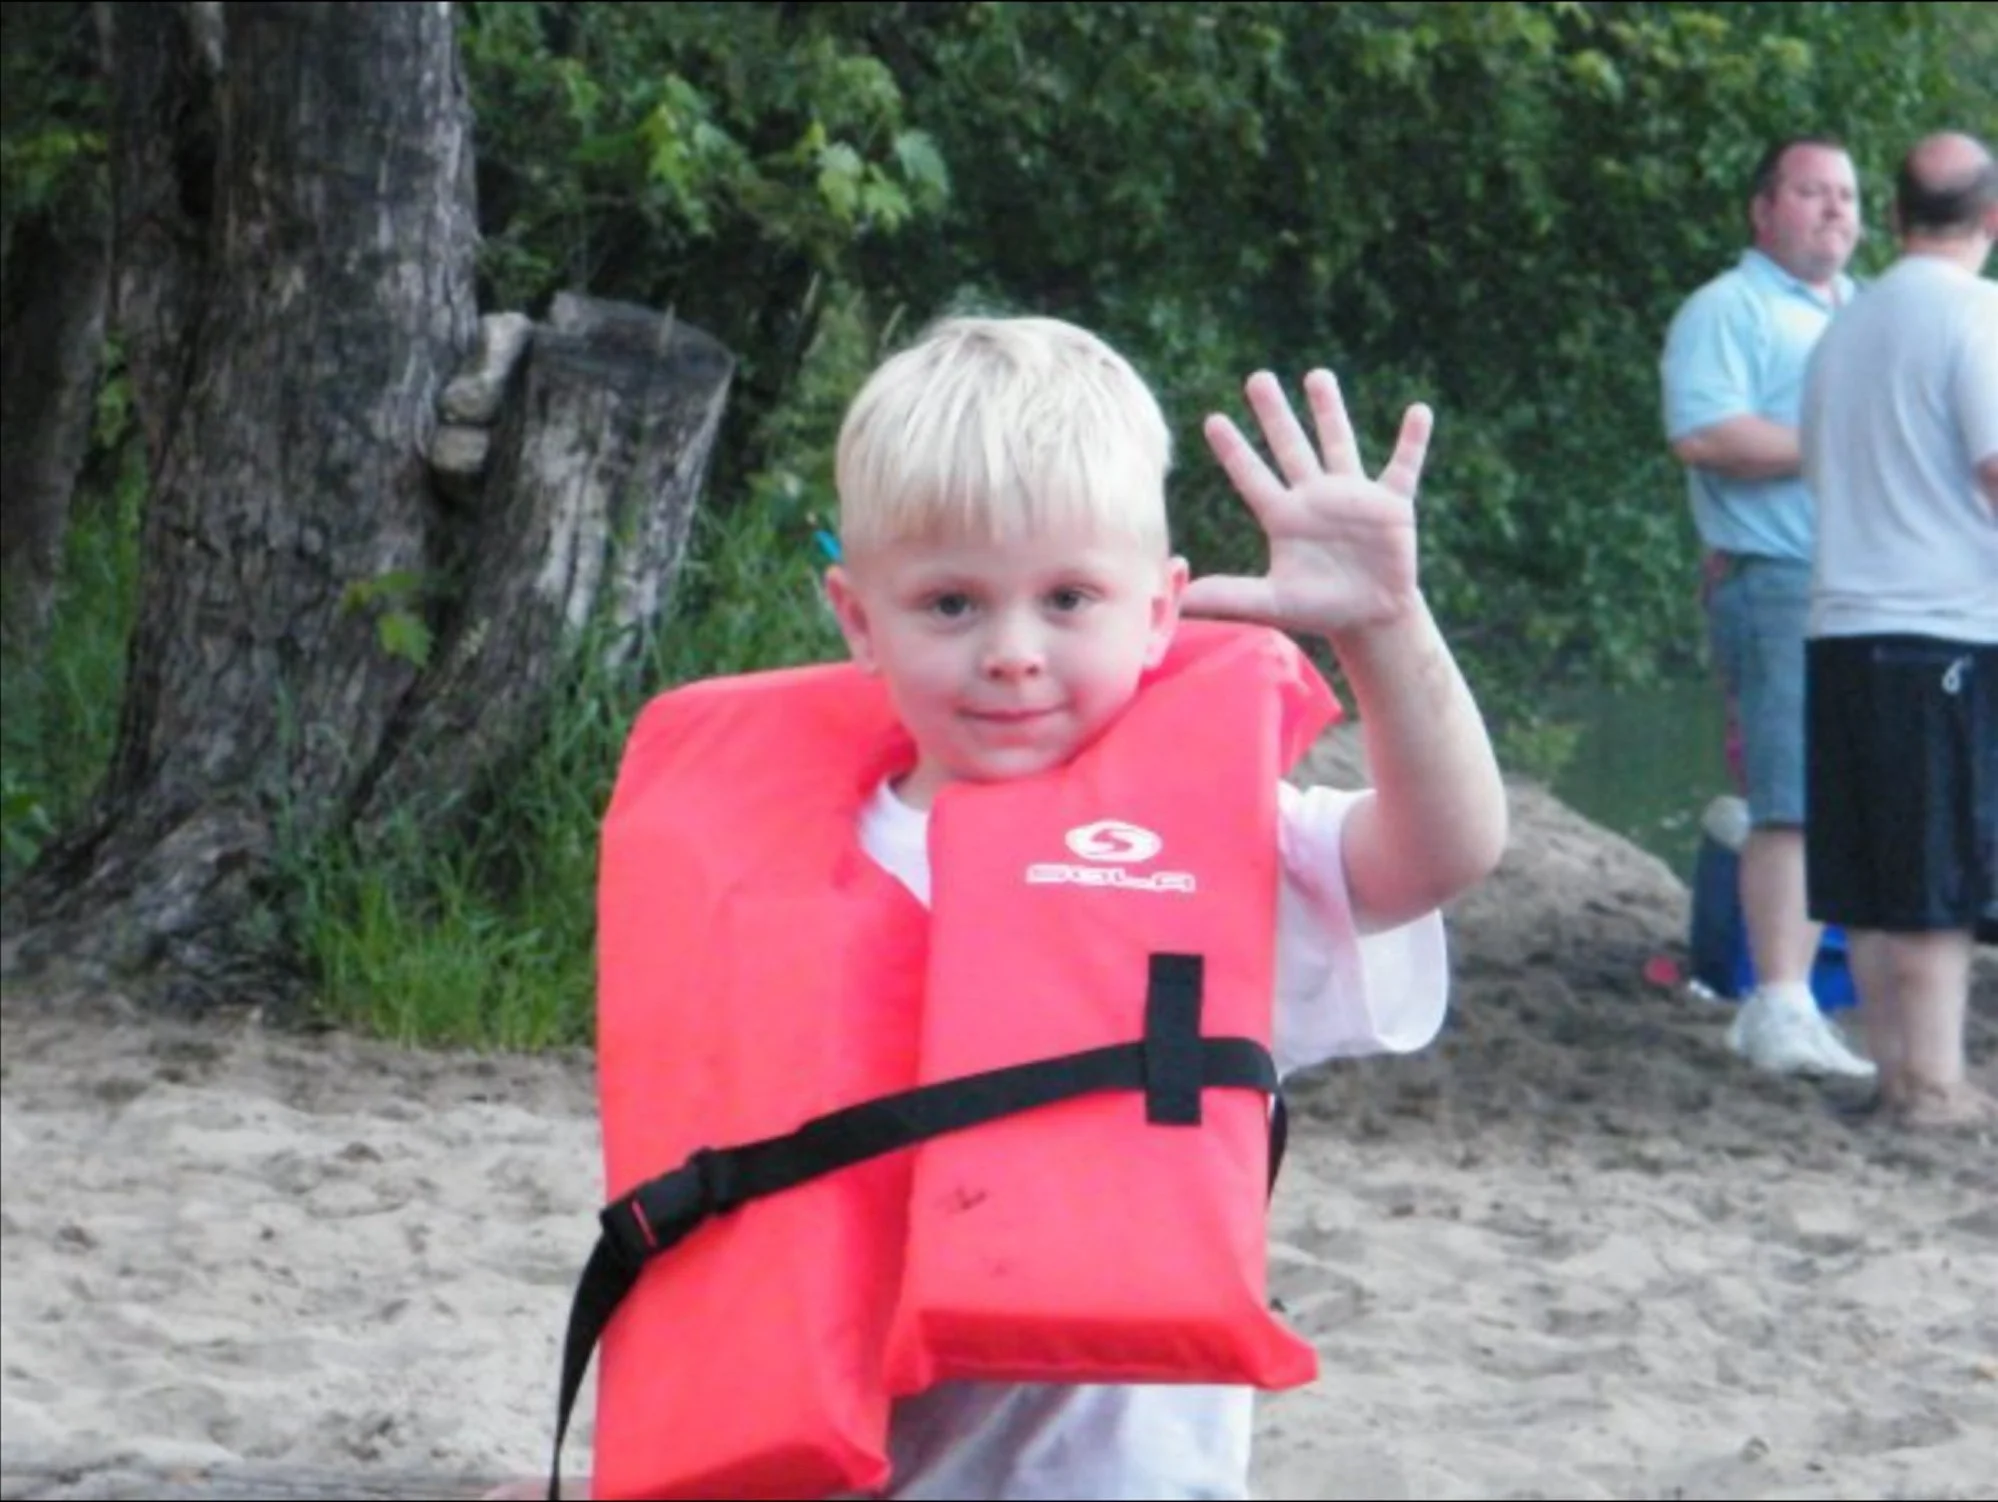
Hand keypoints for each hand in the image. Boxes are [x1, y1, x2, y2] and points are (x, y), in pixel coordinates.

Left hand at [1186, 369, 1430, 639]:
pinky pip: (1403, 465)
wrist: (1369, 617)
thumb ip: (1229, 596)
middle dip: (1274, 413)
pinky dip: (1412, 441)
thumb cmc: (1318, 609)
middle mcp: (1314, 497)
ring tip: (1316, 375)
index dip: (1233, 450)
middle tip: (1257, 378)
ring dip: (1329, 410)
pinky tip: (1418, 412)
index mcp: (1284, 516)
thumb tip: (1182, 598)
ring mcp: (1352, 496)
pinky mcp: (1391, 504)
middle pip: (1289, 446)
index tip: (1212, 420)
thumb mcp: (1272, 602)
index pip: (1251, 476)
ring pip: (1338, 443)